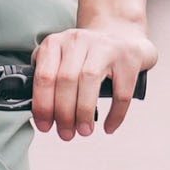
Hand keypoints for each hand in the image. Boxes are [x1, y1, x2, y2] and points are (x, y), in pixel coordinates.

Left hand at [28, 18, 158, 138]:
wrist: (121, 36)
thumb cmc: (85, 56)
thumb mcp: (60, 59)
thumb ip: (47, 78)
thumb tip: (40, 114)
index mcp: (56, 43)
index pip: (44, 76)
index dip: (43, 105)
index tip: (45, 126)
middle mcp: (78, 40)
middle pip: (66, 79)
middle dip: (64, 113)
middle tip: (66, 133)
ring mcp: (105, 47)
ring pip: (90, 80)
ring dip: (84, 112)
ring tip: (84, 131)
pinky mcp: (128, 58)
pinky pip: (121, 91)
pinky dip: (115, 114)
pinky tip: (108, 127)